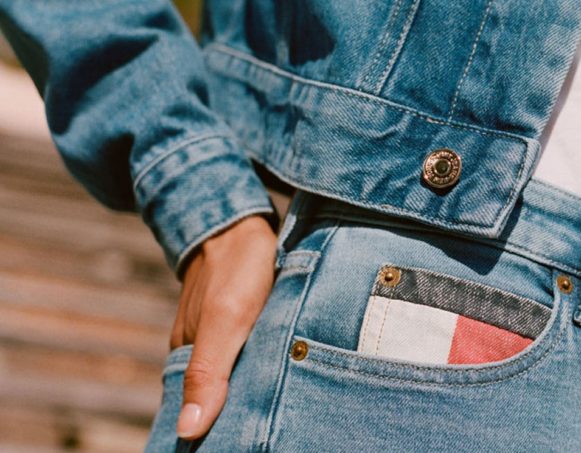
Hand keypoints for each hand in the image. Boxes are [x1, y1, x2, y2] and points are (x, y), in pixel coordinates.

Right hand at [169, 215, 276, 439]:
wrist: (242, 222)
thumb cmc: (236, 271)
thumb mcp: (225, 320)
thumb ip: (208, 371)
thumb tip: (188, 430)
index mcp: (189, 359)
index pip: (197, 414)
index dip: (215, 436)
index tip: (241, 449)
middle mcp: (202, 353)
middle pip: (219, 400)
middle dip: (240, 421)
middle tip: (272, 436)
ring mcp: (222, 339)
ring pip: (238, 380)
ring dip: (256, 396)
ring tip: (284, 418)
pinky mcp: (240, 326)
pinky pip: (250, 357)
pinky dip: (265, 370)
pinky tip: (286, 379)